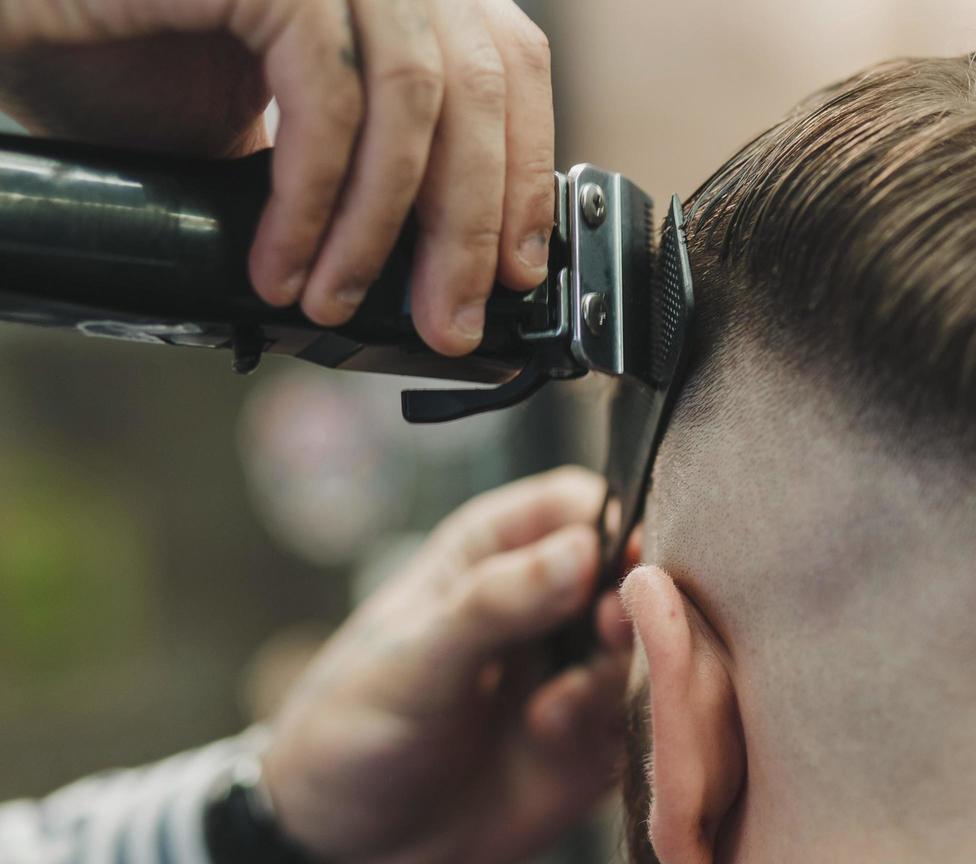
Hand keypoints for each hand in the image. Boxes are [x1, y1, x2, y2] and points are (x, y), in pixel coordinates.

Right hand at [0, 0, 555, 354]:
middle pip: (476, 86)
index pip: (508, 63)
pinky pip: (327, 94)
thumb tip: (446, 267)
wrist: (11, 23)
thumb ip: (372, 162)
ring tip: (337, 304)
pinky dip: (312, 198)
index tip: (517, 270)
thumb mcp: (287, 125)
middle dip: (469, 226)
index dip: (525, 171)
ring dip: (382, 226)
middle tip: (450, 322)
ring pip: (414, 96)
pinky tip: (281, 263)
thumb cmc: (126, 60)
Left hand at [259, 467, 632, 863]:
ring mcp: (578, 671)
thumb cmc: (353, 733)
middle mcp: (548, 604)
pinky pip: (650, 716)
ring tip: (554, 710)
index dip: (607, 525)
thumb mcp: (411, 662)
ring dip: (619, 671)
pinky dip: (623, 724)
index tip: (619, 561)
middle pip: (632, 572)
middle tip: (607, 632)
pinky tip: (554, 742)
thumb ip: (494, 604)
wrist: (349, 857)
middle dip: (633, 601)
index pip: (577, 506)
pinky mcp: (600, 738)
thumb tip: (581, 552)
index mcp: (494, 552)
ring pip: (651, 645)